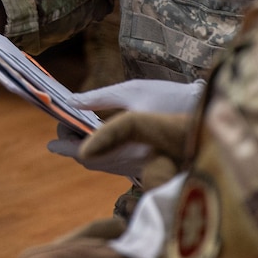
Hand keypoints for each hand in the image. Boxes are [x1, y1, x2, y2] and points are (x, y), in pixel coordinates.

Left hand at [63, 79, 201, 178]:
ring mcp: (138, 167)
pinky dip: (101, 151)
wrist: (206, 113)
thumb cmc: (168, 96)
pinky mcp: (145, 166)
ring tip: (77, 127)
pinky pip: (115, 163)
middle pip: (89, 161)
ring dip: (86, 148)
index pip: (83, 152)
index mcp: (124, 143)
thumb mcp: (132, 90)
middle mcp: (129, 162)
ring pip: (101, 164)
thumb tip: (71, 101)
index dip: (64, 145)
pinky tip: (98, 133)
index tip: (51, 139)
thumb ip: (98, 98)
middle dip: (73, 145)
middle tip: (65, 126)